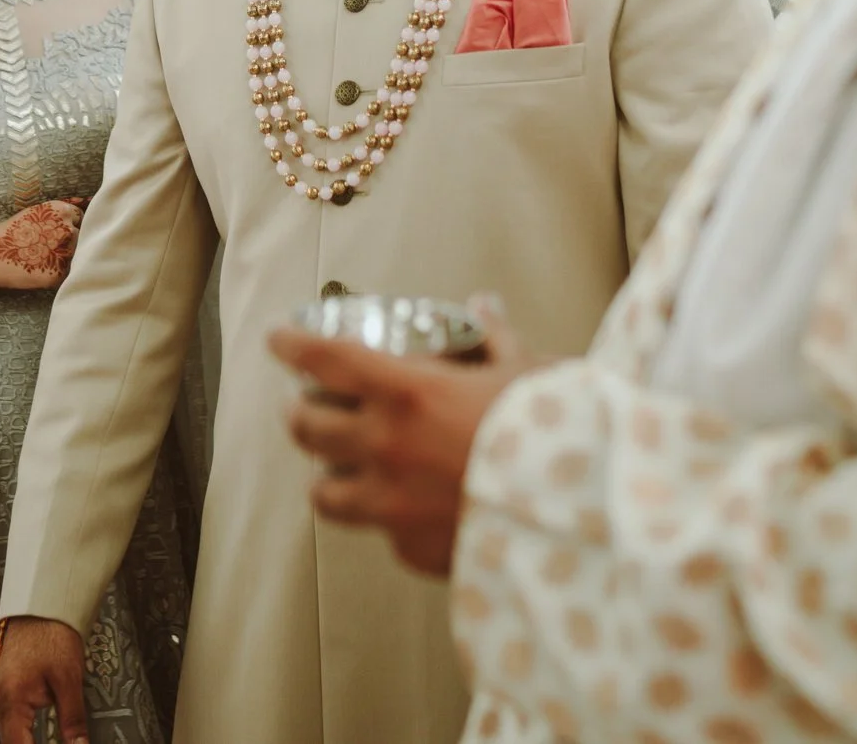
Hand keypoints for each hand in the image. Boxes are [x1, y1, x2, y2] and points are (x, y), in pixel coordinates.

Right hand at [0, 199, 84, 291]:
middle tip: (49, 247)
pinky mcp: (60, 273)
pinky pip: (69, 272)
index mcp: (62, 211)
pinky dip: (60, 272)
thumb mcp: (37, 211)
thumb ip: (61, 211)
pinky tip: (44, 268)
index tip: (57, 232)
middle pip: (81, 236)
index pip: (80, 218)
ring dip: (67, 257)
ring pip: (78, 255)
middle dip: (70, 241)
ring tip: (46, 258)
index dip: (70, 225)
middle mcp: (67, 229)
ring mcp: (65, 252)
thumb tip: (86, 201)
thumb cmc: (13, 231)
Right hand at [0, 616, 87, 743]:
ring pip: (10, 739)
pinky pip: (11, 728)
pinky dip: (24, 739)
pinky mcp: (6, 696)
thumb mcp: (69, 679)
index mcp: (11, 702)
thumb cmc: (51, 635)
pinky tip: (38, 741)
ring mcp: (0, 700)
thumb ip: (72, 718)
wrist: (38, 606)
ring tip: (58, 741)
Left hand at [270, 302, 541, 578]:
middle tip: (303, 406)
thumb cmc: (551, 434)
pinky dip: (388, 519)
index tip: (278, 338)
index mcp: (406, 392)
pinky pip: (382, 533)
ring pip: (325, 494)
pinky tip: (406, 511)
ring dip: (326, 475)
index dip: (292, 344)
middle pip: (306, 428)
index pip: (325, 359)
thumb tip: (483, 307)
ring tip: (336, 467)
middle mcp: (385, 448)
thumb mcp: (526, 372)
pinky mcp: (411, 549)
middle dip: (297, 413)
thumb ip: (494, 339)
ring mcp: (392, 506)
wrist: (577, 517)